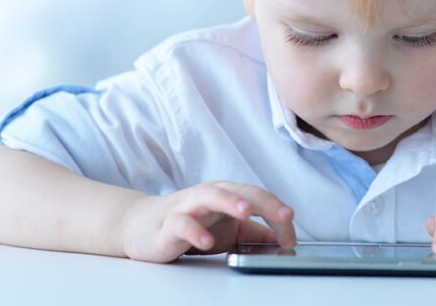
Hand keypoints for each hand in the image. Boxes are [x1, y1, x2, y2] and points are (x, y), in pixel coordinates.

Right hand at [119, 181, 295, 262]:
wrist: (144, 226)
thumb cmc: (192, 223)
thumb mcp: (230, 229)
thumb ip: (255, 234)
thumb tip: (283, 243)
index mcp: (229, 195)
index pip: (259, 198)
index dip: (278, 214)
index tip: (291, 237)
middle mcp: (211, 196)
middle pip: (241, 191)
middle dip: (265, 202)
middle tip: (285, 215)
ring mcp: (188, 207)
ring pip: (210, 197)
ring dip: (230, 202)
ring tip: (246, 212)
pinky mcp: (168, 225)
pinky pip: (181, 224)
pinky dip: (194, 231)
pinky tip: (206, 241)